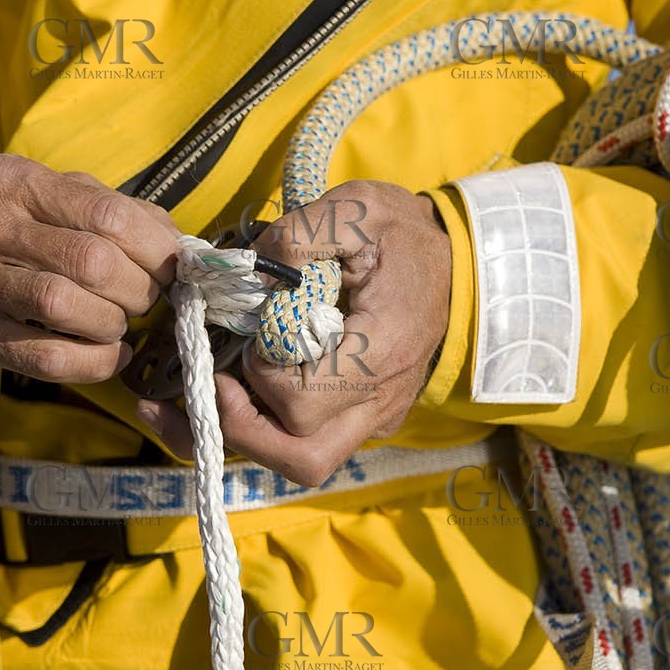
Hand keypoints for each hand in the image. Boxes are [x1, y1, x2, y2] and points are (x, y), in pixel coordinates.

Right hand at [0, 154, 179, 379]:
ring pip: (65, 306)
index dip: (155, 249)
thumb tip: (180, 246)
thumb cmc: (11, 236)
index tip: (171, 269)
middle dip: (137, 289)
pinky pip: (45, 356)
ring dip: (111, 324)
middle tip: (144, 300)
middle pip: (92, 261)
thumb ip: (115, 211)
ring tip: (117, 324)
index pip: (107, 213)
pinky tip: (109, 356)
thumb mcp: (52, 202)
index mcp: (14, 179)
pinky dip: (93, 362)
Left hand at [138, 180, 451, 484]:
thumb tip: (249, 268)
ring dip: (249, 437)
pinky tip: (240, 388)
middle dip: (244, 431)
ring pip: (305, 462)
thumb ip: (301, 233)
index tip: (251, 333)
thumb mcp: (359, 208)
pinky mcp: (365, 416)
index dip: (260, 375)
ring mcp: (375, 415)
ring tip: (213, 393)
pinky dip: (268, 427)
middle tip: (217, 383)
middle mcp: (381, 399)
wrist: (457, 261)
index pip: (302, 402)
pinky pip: (312, 442)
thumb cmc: (404, 235)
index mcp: (381, 349)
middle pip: (303, 458)